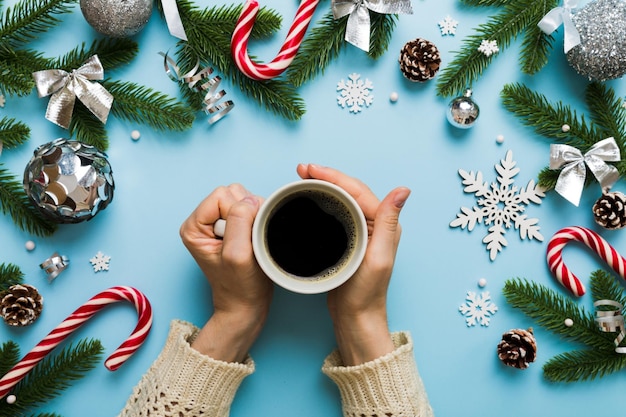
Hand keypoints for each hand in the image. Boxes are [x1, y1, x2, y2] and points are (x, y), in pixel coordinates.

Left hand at [179, 184, 272, 362]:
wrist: (246, 305)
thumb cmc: (240, 286)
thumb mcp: (238, 254)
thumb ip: (240, 222)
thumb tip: (249, 200)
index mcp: (194, 226)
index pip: (222, 196)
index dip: (239, 213)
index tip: (242, 238)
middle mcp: (204, 221)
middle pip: (233, 193)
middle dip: (248, 213)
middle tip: (248, 241)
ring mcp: (219, 223)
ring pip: (244, 198)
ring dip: (255, 217)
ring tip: (252, 242)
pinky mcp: (234, 226)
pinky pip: (252, 208)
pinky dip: (259, 220)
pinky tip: (255, 239)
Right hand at [297, 164, 409, 364]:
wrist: (355, 318)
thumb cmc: (366, 293)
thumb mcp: (378, 257)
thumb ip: (388, 222)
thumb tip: (403, 190)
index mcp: (384, 224)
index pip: (356, 190)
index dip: (333, 176)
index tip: (309, 169)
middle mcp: (375, 224)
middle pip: (348, 190)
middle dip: (325, 176)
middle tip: (301, 169)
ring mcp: (361, 231)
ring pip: (341, 199)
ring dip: (323, 186)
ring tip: (302, 178)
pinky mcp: (348, 239)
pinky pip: (335, 212)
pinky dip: (322, 201)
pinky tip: (309, 199)